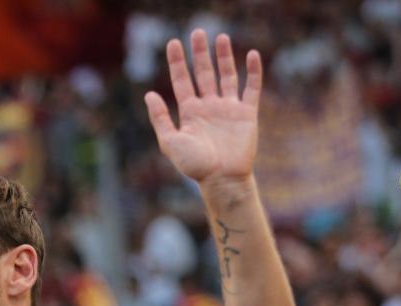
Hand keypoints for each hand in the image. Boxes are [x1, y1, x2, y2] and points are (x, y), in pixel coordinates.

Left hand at [144, 30, 261, 187]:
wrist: (222, 179)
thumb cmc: (194, 165)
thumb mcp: (170, 142)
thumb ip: (160, 118)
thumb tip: (149, 94)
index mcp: (190, 112)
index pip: (182, 81)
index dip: (177, 62)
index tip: (173, 43)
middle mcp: (208, 107)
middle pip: (204, 73)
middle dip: (200, 53)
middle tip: (197, 32)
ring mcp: (228, 109)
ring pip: (226, 76)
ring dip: (224, 57)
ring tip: (220, 37)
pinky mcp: (247, 114)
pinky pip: (251, 88)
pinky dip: (252, 72)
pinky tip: (251, 54)